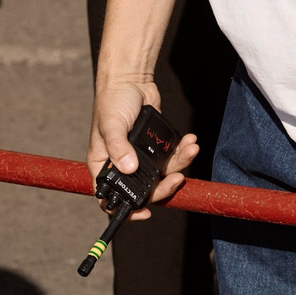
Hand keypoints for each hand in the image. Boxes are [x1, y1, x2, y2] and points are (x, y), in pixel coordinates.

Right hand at [88, 76, 197, 221]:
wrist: (130, 80)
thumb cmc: (113, 102)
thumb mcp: (111, 124)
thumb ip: (118, 147)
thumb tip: (129, 168)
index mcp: (104, 165)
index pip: (111, 197)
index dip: (126, 210)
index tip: (145, 213)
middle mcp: (123, 165)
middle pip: (145, 190)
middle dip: (164, 188)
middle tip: (177, 179)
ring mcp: (142, 157)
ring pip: (163, 174)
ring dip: (180, 165)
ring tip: (191, 149)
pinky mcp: (156, 147)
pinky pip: (172, 158)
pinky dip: (183, 152)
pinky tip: (190, 141)